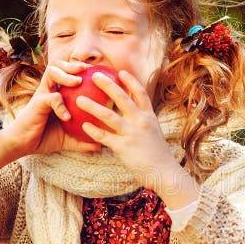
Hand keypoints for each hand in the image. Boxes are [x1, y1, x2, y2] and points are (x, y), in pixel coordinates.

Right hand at [0, 61, 102, 158]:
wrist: (23, 145)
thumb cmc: (45, 138)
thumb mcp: (68, 139)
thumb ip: (82, 140)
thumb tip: (100, 146)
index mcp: (56, 94)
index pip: (66, 73)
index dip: (79, 70)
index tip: (95, 73)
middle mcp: (48, 90)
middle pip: (58, 66)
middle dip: (72, 64)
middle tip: (86, 69)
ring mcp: (42, 95)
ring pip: (52, 73)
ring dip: (66, 74)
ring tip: (78, 81)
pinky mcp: (37, 103)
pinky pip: (52, 98)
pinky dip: (61, 105)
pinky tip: (68, 117)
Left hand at [77, 70, 194, 201]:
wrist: (164, 172)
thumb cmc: (157, 154)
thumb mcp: (154, 133)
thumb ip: (144, 122)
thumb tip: (133, 113)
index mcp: (149, 117)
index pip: (140, 93)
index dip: (130, 81)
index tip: (120, 71)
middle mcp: (141, 122)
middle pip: (123, 98)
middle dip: (108, 85)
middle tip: (95, 75)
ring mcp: (132, 134)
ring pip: (109, 116)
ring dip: (93, 106)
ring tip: (79, 100)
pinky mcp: (124, 148)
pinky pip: (105, 137)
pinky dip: (93, 131)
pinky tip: (83, 126)